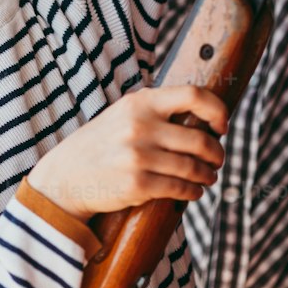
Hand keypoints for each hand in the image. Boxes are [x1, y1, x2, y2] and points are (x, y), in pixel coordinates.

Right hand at [27, 84, 227, 220]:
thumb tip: (204, 116)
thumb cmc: (103, 144)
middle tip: (218, 159)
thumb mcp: (124, 115)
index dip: (217, 110)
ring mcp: (138, 155)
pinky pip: (180, 188)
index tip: (222, 125)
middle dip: (217, 153)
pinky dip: (193, 192)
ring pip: (193, 167)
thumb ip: (156, 111)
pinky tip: (193, 192)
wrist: (65, 177)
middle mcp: (140, 126)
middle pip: (199, 139)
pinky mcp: (137, 184)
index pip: (193, 95)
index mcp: (140, 102)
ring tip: (208, 177)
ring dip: (208, 175)